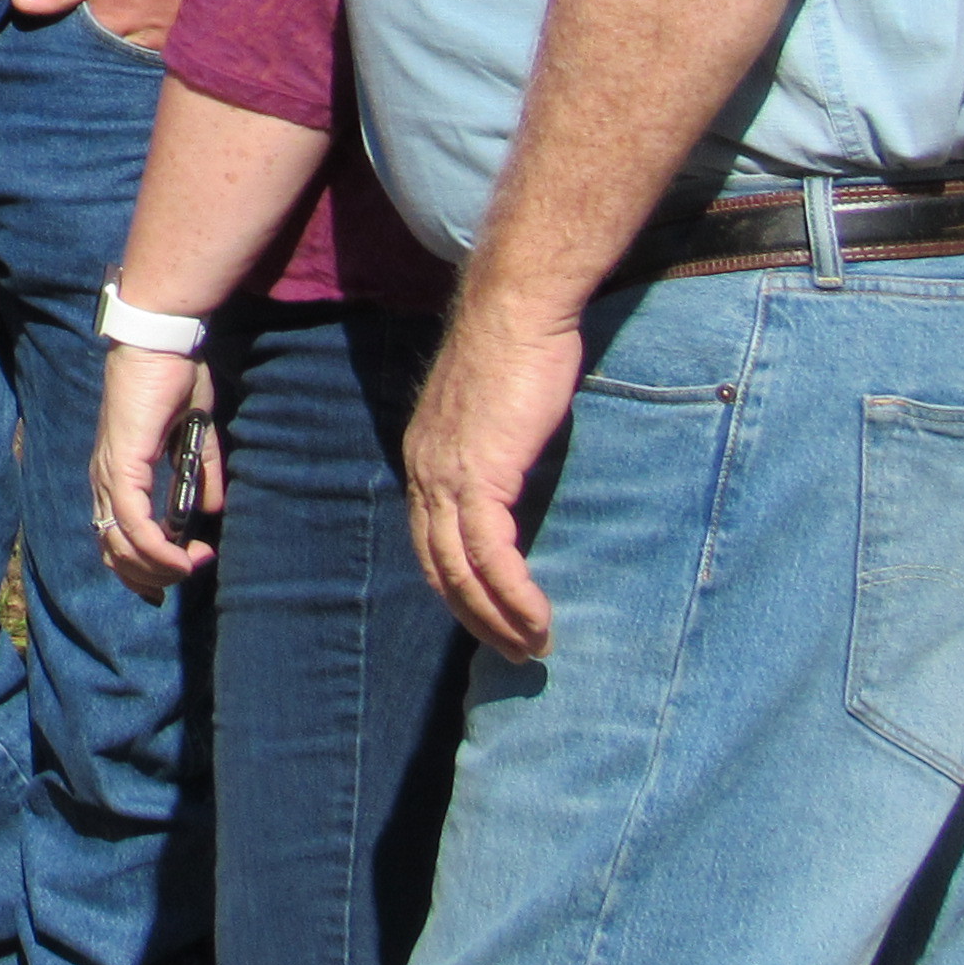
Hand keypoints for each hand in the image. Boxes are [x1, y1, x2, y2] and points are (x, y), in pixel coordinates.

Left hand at [14, 0, 200, 44]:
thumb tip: (20, 3)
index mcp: (108, 24)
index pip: (77, 50)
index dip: (67, 49)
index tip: (52, 51)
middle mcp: (135, 43)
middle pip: (106, 60)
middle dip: (95, 58)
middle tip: (81, 55)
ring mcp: (164, 46)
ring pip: (133, 60)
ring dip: (122, 56)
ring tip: (116, 45)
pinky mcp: (187, 43)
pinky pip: (162, 58)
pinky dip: (149, 52)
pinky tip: (146, 41)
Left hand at [90, 342, 219, 599]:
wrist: (160, 343)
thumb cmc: (173, 379)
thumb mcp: (195, 434)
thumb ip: (201, 472)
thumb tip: (213, 509)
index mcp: (115, 471)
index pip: (113, 535)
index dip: (142, 565)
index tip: (180, 571)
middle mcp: (104, 478)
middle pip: (113, 550)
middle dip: (150, 577)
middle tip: (186, 574)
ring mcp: (109, 473)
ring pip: (119, 545)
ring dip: (158, 568)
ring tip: (192, 564)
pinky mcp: (121, 465)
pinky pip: (132, 522)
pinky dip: (156, 549)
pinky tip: (183, 557)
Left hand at [404, 287, 586, 659]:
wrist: (516, 311)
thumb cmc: (517, 353)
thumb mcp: (496, 415)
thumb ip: (495, 453)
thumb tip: (516, 486)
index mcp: (424, 459)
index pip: (429, 543)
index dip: (457, 588)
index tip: (491, 621)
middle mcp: (424, 471)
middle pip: (438, 567)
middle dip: (475, 618)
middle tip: (515, 653)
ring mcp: (447, 475)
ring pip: (461, 570)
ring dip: (498, 618)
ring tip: (534, 650)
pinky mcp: (481, 475)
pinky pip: (491, 555)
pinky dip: (513, 594)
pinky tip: (539, 619)